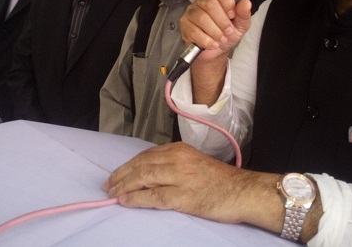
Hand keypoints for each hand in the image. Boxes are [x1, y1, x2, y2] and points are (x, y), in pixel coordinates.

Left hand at [104, 142, 282, 232]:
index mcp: (180, 150)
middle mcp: (177, 159)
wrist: (243, 191)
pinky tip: (125, 201)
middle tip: (107, 185)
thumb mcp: (194, 164)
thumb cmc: (221, 182)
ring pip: (143, 177)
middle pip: (140, 165)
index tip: (116, 174)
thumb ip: (174, 165)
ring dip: (123, 186)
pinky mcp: (183, 196)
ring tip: (112, 194)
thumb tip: (149, 175)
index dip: (128, 166)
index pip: (146, 156)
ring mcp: (179, 177)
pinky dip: (136, 198)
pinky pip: (153, 196)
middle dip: (121, 175)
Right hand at [179, 0, 252, 63]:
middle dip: (222, 21)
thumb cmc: (227, 35)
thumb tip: (246, 3)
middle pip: (210, 3)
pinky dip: (205, 40)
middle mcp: (202, 1)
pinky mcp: (184, 24)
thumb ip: (244, 14)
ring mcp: (191, 11)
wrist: (217, 52)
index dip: (228, 3)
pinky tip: (211, 43)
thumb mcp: (240, 25)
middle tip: (227, 32)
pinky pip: (193, 30)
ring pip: (201, 17)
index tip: (232, 16)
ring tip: (221, 39)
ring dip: (214, 32)